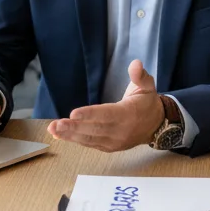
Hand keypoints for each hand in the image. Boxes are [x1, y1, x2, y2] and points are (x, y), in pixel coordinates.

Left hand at [48, 60, 163, 151]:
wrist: (156, 125)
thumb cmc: (147, 103)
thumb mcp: (147, 86)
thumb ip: (140, 75)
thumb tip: (135, 64)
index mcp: (128, 114)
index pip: (106, 114)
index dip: (90, 114)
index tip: (73, 113)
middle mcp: (120, 130)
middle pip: (94, 129)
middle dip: (74, 127)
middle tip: (56, 124)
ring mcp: (114, 141)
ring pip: (89, 139)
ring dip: (70, 135)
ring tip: (53, 129)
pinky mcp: (108, 147)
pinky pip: (90, 144)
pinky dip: (74, 140)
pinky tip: (60, 135)